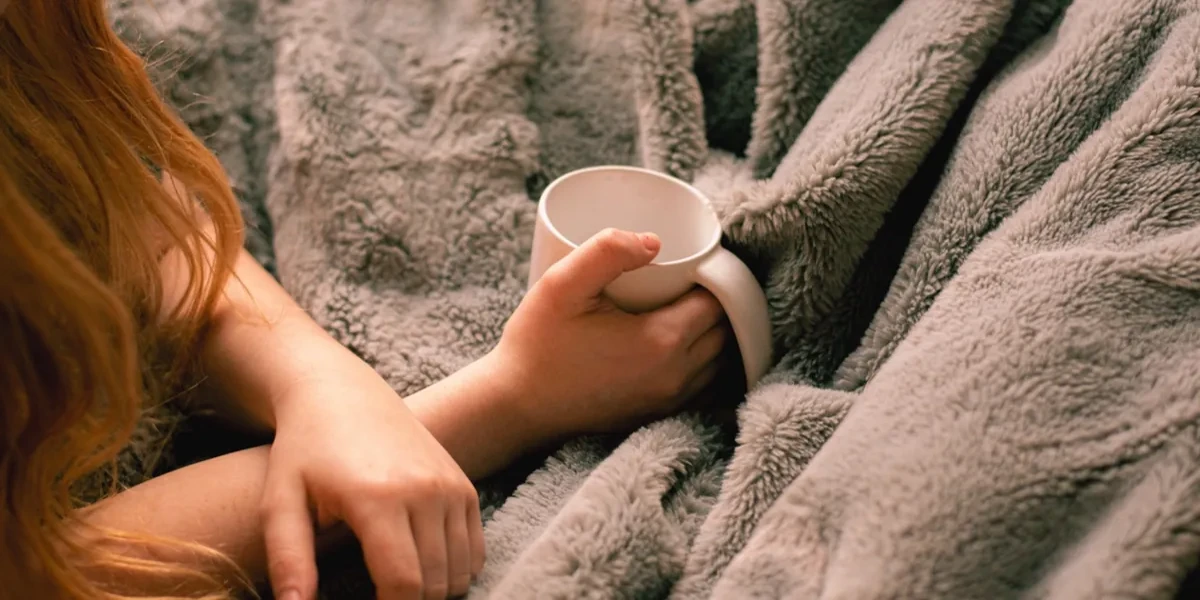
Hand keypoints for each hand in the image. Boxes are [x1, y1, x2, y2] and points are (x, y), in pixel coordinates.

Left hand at [260, 356, 483, 599]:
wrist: (342, 392)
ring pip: (460, 572)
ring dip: (433, 591)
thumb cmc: (304, 450)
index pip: (403, 584)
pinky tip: (421, 567)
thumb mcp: (280, 501)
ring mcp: (450, 486)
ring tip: (395, 586)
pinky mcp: (463, 484)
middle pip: (434, 584)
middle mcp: (424, 490)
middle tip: (377, 597)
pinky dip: (455, 570)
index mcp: (377, 498)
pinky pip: (475, 550)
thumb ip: (288, 560)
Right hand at [490, 228, 727, 437]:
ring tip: (689, 303)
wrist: (515, 406)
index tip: (697, 258)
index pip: (719, 301)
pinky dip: (703, 360)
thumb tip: (654, 241)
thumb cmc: (536, 345)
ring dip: (713, 331)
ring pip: (719, 359)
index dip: (715, 275)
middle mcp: (675, 376)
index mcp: (661, 342)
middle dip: (718, 301)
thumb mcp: (561, 284)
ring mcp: (668, 401)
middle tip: (693, 275)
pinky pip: (702, 384)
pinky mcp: (657, 414)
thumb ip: (606, 251)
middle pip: (725, 330)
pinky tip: (682, 340)